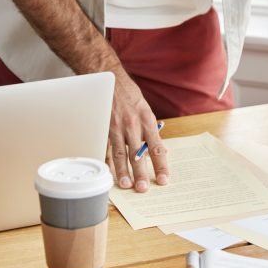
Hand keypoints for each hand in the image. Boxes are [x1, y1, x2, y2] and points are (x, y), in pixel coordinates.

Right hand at [107, 68, 168, 192]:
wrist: (109, 79)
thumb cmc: (129, 95)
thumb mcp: (145, 109)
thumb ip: (151, 131)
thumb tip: (160, 151)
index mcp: (146, 120)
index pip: (156, 146)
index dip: (161, 164)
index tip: (164, 179)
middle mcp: (132, 124)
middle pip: (137, 153)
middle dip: (141, 173)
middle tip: (143, 189)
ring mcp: (116, 127)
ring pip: (120, 153)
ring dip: (122, 171)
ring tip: (126, 185)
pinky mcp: (103, 128)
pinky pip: (105, 148)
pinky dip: (106, 161)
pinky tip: (108, 173)